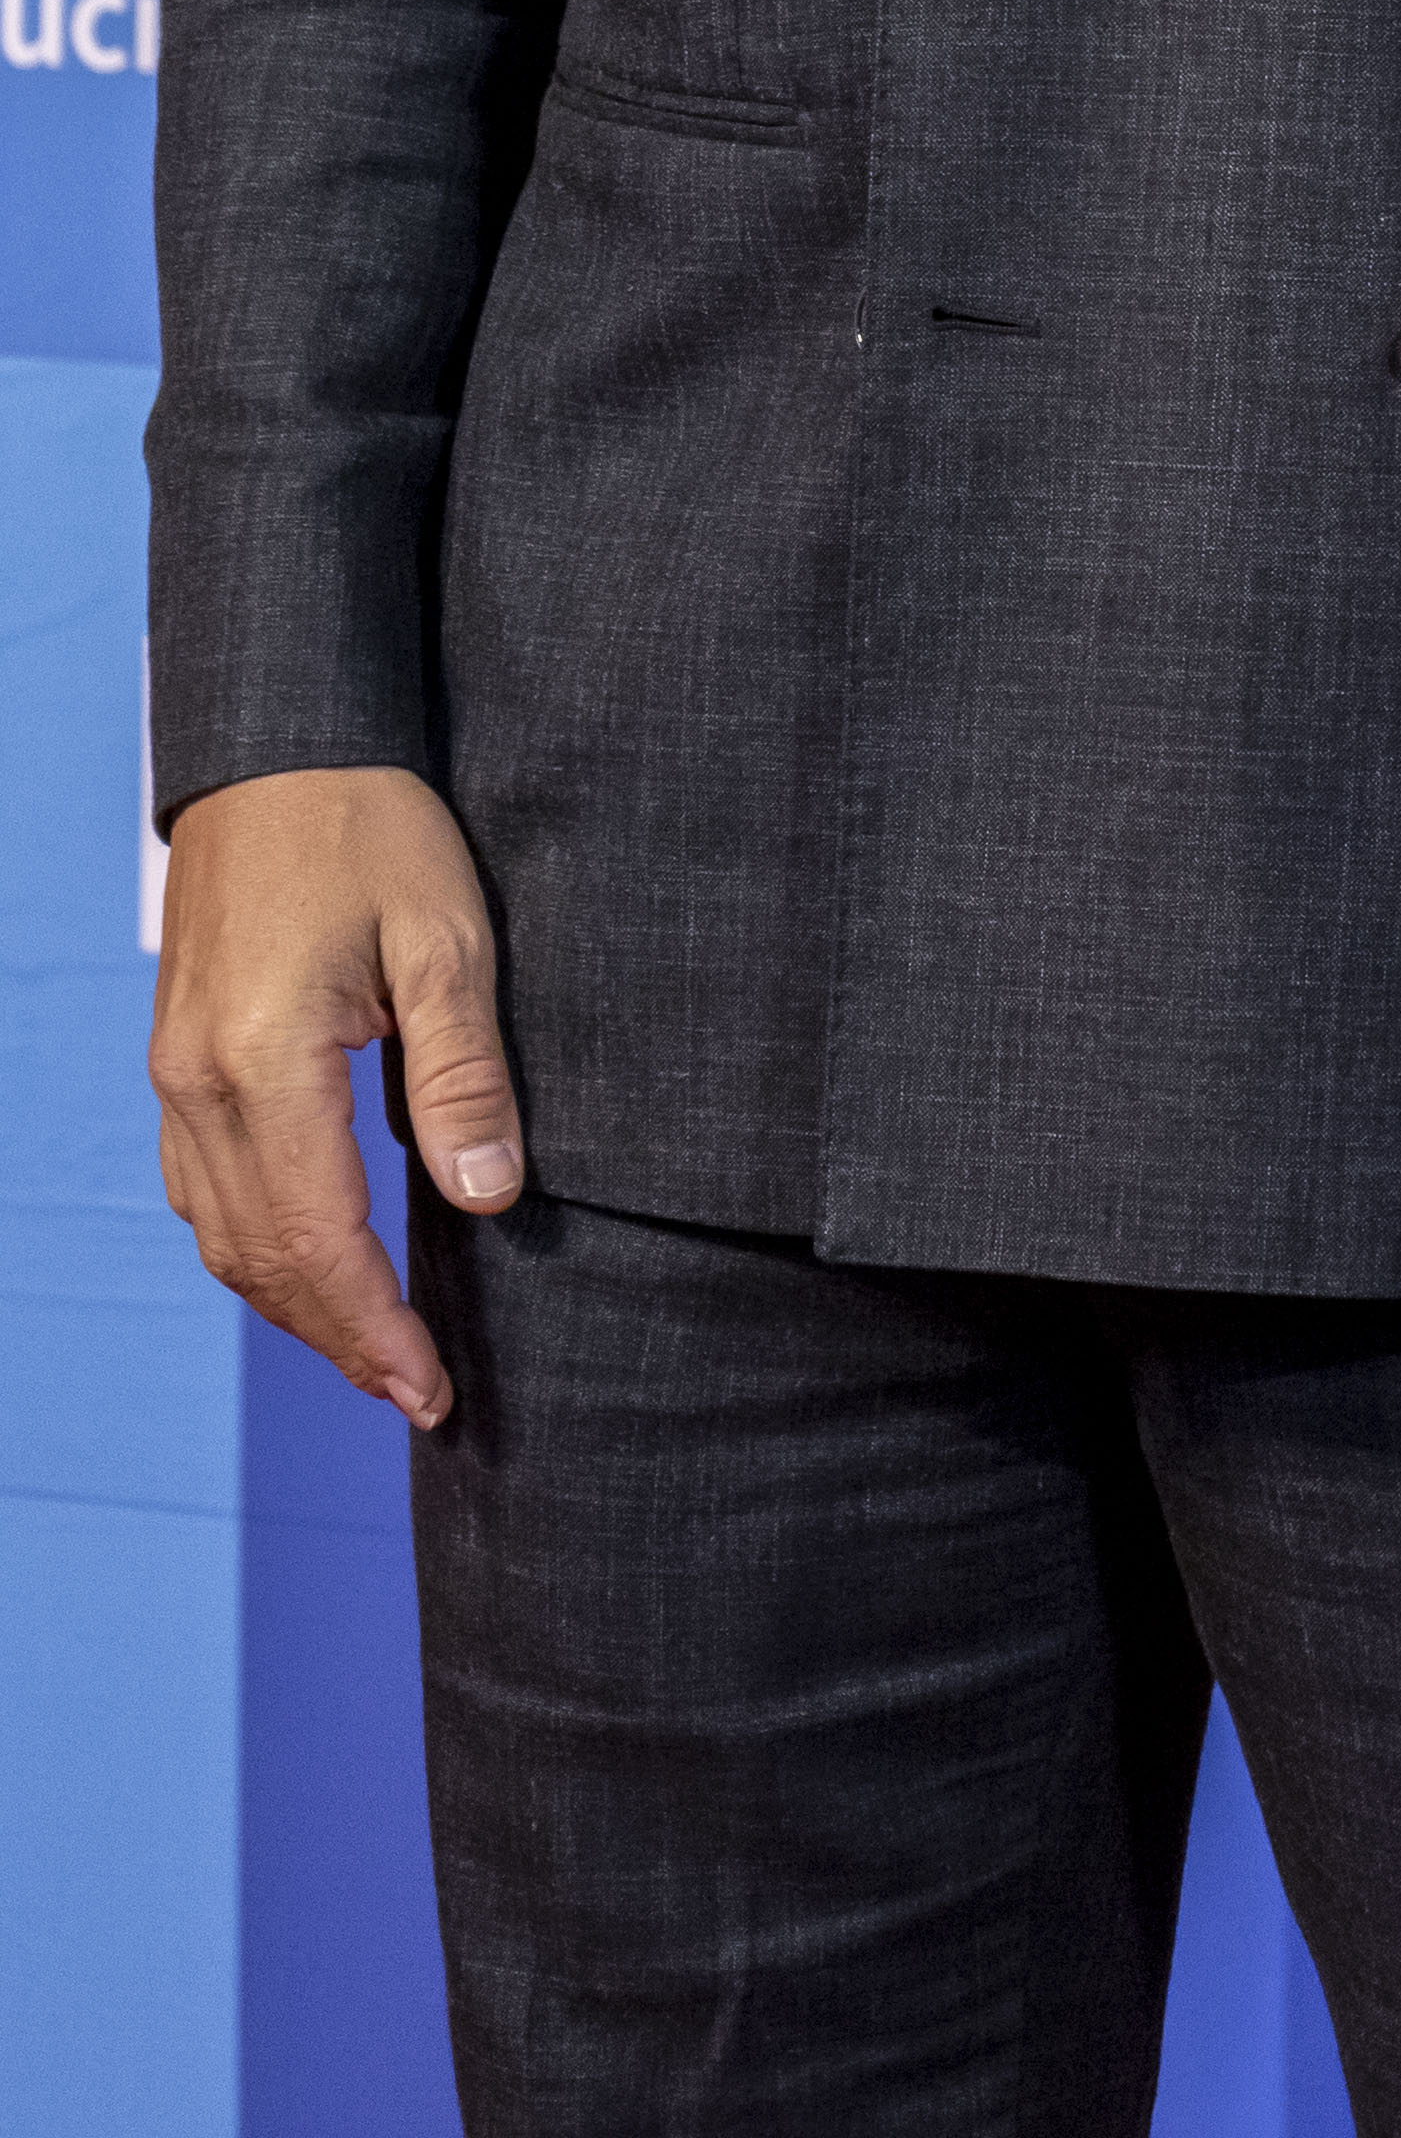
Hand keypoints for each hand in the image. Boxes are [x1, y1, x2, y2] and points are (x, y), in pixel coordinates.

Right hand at [149, 765, 523, 1424]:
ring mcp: (175, 1074)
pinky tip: (313, 1260)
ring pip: (221, 1235)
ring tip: (375, 1348)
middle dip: (338, 1339)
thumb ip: (463, 1075)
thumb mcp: (448, 939)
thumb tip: (488, 1196)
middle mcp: (200, 1083)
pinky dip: (257, 1246)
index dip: (374, 1330)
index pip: (319, 1242)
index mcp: (267, 1062)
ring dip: (293, 1304)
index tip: (430, 1392)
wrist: (278, 745)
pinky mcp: (178, 1056)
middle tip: (415, 1392)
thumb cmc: (372, 827)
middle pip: (261, 1260)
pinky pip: (203, 1188)